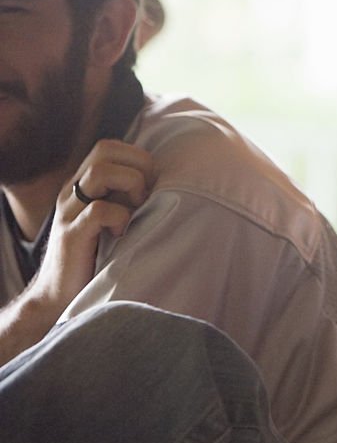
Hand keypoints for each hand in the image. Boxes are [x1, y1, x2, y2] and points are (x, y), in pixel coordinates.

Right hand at [29, 139, 152, 311]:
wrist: (60, 295)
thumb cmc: (98, 256)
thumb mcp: (115, 219)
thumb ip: (129, 199)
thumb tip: (170, 184)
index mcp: (83, 184)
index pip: (109, 147)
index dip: (138, 158)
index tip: (153, 186)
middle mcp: (73, 191)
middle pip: (105, 150)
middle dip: (139, 166)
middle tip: (148, 196)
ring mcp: (69, 211)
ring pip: (100, 172)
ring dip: (131, 185)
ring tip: (138, 209)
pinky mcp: (72, 235)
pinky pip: (99, 211)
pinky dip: (120, 218)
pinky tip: (122, 234)